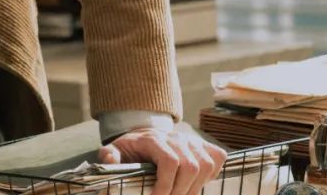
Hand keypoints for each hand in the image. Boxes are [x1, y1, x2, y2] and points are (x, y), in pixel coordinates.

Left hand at [98, 127, 225, 194]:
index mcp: (153, 139)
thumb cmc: (130, 150)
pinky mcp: (203, 145)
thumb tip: (109, 159)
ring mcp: (191, 140)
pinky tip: (195, 183)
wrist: (142, 138)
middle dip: (180, 192)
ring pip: (205, 166)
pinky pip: (217, 158)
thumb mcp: (115, 151)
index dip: (166, 185)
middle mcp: (176, 137)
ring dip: (195, 188)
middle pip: (190, 167)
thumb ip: (109, 156)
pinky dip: (211, 174)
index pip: (169, 161)